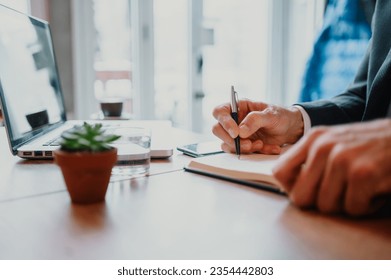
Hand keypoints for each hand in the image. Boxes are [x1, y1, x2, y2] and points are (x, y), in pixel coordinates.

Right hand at [212, 99, 303, 153]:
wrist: (291, 129)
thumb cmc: (280, 116)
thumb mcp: (271, 115)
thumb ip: (255, 120)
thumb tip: (240, 131)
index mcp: (238, 107)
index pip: (220, 112)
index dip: (224, 122)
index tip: (235, 133)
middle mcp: (234, 120)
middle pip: (218, 130)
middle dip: (231, 140)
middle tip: (247, 144)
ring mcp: (237, 134)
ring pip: (227, 144)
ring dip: (243, 148)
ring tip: (260, 144)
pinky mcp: (243, 145)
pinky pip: (241, 152)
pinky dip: (255, 153)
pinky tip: (269, 147)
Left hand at [273, 119, 390, 216]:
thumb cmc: (368, 145)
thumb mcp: (334, 143)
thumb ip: (310, 160)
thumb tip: (288, 187)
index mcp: (313, 139)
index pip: (280, 172)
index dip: (291, 188)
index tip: (307, 191)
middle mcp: (323, 147)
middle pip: (300, 197)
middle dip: (319, 203)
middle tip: (339, 195)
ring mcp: (342, 159)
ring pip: (326, 206)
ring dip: (346, 204)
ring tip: (359, 189)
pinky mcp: (363, 173)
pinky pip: (352, 208)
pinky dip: (366, 206)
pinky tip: (374, 191)